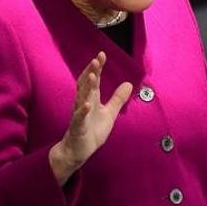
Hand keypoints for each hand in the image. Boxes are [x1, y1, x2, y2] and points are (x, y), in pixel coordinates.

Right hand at [49, 52, 132, 185]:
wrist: (78, 150)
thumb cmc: (92, 130)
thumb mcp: (109, 113)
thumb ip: (118, 99)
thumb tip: (128, 84)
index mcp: (91, 100)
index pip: (93, 81)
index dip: (97, 68)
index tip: (102, 54)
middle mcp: (83, 104)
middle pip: (86, 85)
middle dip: (91, 72)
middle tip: (96, 59)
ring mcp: (79, 116)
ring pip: (81, 99)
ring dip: (86, 87)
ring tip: (92, 76)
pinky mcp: (77, 128)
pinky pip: (79, 119)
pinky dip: (83, 111)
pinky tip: (87, 105)